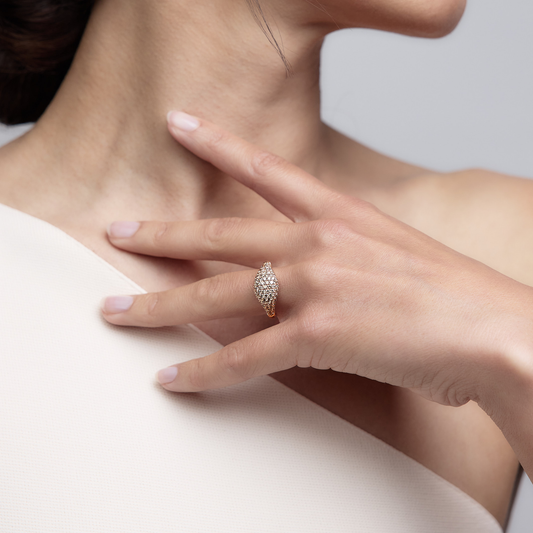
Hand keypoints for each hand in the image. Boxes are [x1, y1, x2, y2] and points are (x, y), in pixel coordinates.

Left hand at [101, 111, 529, 407]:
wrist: (494, 331)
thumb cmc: (452, 295)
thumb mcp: (391, 252)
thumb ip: (343, 253)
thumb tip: (314, 270)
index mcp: (339, 214)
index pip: (264, 168)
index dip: (217, 143)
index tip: (180, 123)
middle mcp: (317, 242)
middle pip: (219, 235)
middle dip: (163, 235)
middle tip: (118, 230)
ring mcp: (314, 287)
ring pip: (214, 295)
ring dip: (159, 307)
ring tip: (117, 310)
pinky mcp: (317, 337)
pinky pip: (243, 358)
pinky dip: (204, 373)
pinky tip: (172, 379)